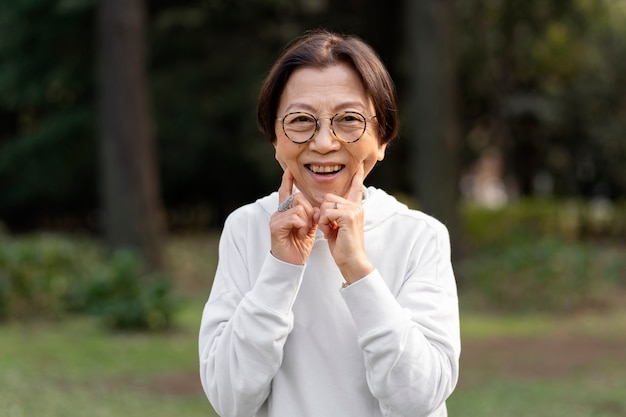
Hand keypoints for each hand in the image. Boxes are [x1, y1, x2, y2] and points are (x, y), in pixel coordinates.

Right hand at [270, 169, 317, 264]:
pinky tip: (301, 235)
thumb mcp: (308, 228)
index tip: (289, 170)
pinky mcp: (276, 226)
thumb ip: (312, 216)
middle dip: (310, 211)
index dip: (288, 181)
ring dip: (307, 221)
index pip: (287, 192)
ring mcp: (276, 219)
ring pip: (299, 207)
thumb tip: (318, 208)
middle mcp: (279, 213)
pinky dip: (302, 226)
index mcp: (286, 212)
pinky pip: (295, 217)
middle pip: (298, 198)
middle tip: (309, 226)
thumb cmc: (299, 247)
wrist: (291, 264)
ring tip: (303, 233)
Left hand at [317, 164, 373, 282]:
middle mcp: (357, 206)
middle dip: (323, 213)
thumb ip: (329, 215)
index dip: (357, 178)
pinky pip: (326, 212)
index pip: (356, 189)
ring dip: (323, 219)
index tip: (360, 167)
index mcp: (355, 208)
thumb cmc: (343, 248)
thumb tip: (317, 208)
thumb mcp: (334, 228)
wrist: (352, 262)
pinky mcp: (349, 216)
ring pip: (326, 205)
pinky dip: (324, 223)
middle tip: (330, 228)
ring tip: (332, 230)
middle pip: (328, 198)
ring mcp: (354, 210)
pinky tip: (332, 231)